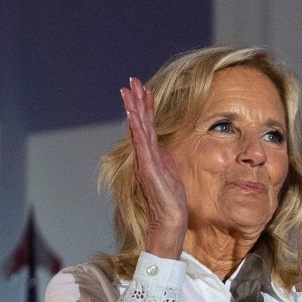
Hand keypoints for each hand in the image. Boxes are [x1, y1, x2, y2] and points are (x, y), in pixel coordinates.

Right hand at [121, 77, 188, 260]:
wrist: (169, 221)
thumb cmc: (170, 202)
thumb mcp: (171, 174)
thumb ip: (166, 160)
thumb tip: (166, 149)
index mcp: (149, 156)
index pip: (146, 127)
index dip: (145, 108)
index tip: (144, 90)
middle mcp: (143, 156)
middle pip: (139, 123)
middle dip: (137, 101)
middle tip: (132, 81)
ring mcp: (144, 161)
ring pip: (138, 129)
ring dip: (135, 108)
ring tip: (130, 90)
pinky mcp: (148, 168)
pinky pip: (141, 144)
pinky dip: (137, 127)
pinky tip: (134, 114)